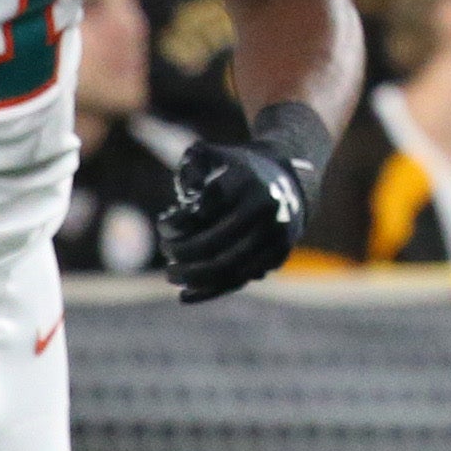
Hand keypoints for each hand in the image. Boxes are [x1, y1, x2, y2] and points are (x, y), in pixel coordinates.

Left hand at [159, 103, 332, 302]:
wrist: (288, 181)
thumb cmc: (238, 169)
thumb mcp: (213, 155)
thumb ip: (191, 168)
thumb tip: (187, 201)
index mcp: (250, 184)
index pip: (204, 211)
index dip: (176, 223)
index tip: (162, 223)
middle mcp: (268, 212)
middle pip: (214, 244)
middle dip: (182, 252)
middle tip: (165, 252)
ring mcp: (276, 237)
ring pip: (228, 268)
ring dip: (194, 276)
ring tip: (171, 274)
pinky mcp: (278, 257)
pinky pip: (241, 279)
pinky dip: (211, 290)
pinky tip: (185, 295)